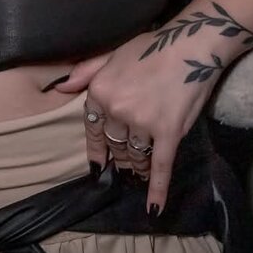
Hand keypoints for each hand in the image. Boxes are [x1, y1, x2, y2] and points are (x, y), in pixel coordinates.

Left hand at [53, 31, 218, 213]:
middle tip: (124, 166)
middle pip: (115, 144)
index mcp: (100, 90)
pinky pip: (159, 166)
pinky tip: (153, 208)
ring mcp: (141, 123)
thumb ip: (86, 71)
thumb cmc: (151, 46)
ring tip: (138, 173)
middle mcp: (117, 109)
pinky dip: (157, 189)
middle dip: (119, 156)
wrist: (190, 44)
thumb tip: (61, 88)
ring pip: (135, 155)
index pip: (92, 127)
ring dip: (136, 167)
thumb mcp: (112, 53)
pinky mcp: (167, 133)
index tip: (97, 164)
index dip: (95, 147)